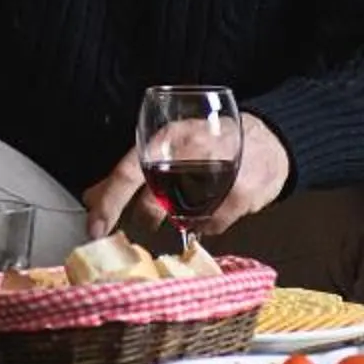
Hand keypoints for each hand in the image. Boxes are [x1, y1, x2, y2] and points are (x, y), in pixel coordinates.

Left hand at [84, 113, 290, 239]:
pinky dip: (205, 224)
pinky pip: (210, 225)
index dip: (109, 202)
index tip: (95, 225)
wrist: (270, 138)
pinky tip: (210, 210)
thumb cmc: (214, 140)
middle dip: (142, 214)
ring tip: (183, 206)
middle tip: (141, 222)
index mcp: (167, 137)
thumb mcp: (172, 144)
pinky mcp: (240, 195)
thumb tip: (93, 196)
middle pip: (152, 195)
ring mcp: (218, 174)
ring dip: (176, 216)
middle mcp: (190, 152)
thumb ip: (133, 170)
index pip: (128, 172)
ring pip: (180, 214)